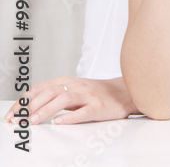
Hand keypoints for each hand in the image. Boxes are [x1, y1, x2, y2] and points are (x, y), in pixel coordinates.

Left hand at [4, 77, 134, 124]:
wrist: (123, 93)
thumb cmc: (95, 94)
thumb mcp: (72, 89)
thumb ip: (53, 94)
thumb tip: (27, 106)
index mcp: (67, 81)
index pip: (39, 89)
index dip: (23, 101)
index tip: (11, 114)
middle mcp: (76, 86)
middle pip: (49, 93)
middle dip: (30, 107)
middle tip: (18, 120)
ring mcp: (88, 96)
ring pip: (64, 100)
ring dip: (46, 110)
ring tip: (33, 121)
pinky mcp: (98, 107)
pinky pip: (82, 112)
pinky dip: (69, 117)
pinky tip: (58, 122)